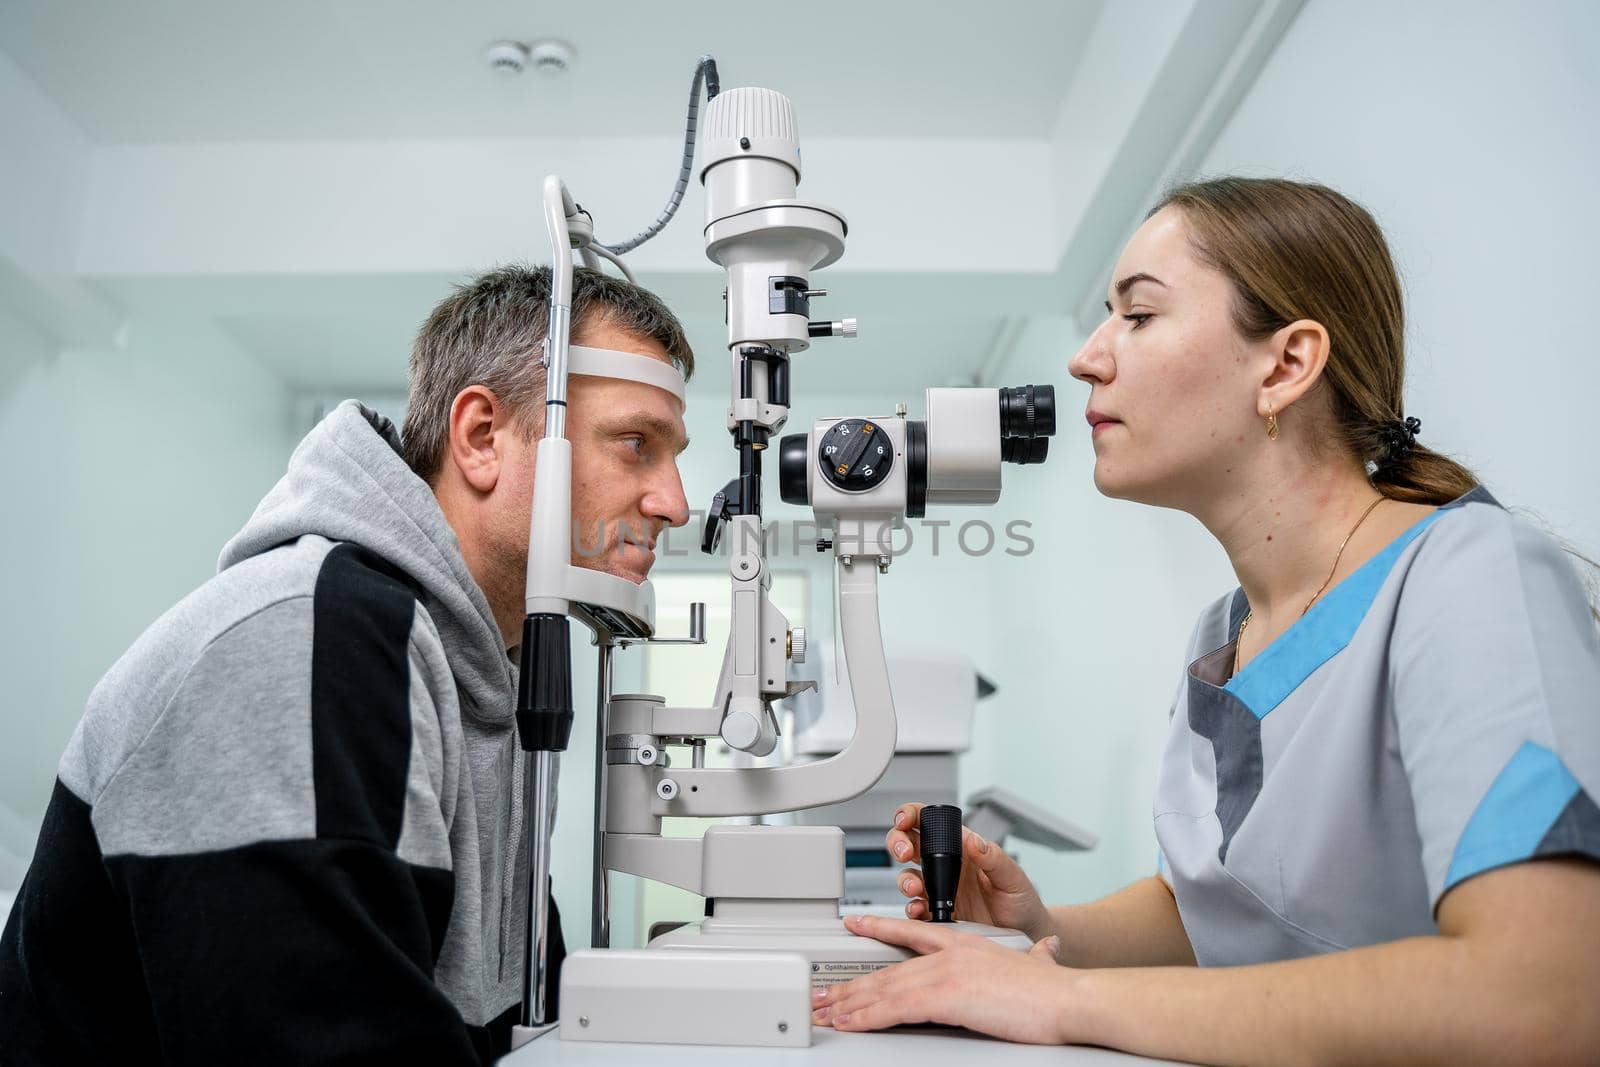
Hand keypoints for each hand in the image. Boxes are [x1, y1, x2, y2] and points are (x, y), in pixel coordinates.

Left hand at [814, 914, 1073, 1042]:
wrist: (1067, 998)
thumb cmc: (1055, 990)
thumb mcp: (1039, 966)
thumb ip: (1037, 957)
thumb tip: (1048, 950)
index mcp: (966, 944)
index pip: (912, 933)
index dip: (879, 929)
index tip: (854, 925)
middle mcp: (950, 954)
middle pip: (888, 969)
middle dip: (851, 984)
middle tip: (824, 994)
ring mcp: (946, 973)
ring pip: (884, 988)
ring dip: (850, 1003)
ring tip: (826, 1012)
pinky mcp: (946, 996)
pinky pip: (895, 1008)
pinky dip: (868, 1017)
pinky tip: (851, 1023)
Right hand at [885, 803, 1052, 941]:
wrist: (1025, 933)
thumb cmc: (1022, 901)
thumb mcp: (1013, 877)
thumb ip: (994, 858)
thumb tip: (973, 841)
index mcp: (963, 848)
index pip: (931, 822)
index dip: (912, 815)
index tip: (904, 820)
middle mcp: (947, 866)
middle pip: (909, 844)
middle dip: (898, 842)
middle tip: (903, 852)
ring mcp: (940, 889)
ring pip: (907, 875)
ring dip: (905, 880)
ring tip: (915, 889)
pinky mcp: (937, 913)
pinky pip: (915, 908)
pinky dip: (911, 909)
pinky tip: (919, 911)